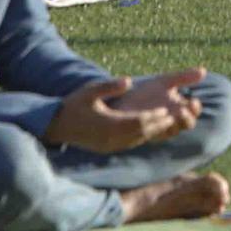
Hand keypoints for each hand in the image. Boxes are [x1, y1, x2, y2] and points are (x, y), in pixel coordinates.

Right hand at [45, 77, 173, 153]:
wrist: (56, 126)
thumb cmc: (74, 105)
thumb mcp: (90, 91)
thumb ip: (110, 86)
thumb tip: (128, 81)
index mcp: (109, 125)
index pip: (138, 122)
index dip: (154, 117)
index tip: (167, 110)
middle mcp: (112, 138)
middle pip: (141, 133)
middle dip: (158, 125)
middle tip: (174, 117)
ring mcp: (109, 146)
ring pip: (136, 140)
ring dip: (151, 132)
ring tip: (165, 123)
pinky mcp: (107, 148)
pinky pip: (129, 144)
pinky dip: (141, 137)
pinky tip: (148, 130)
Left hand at [111, 68, 205, 143]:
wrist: (121, 101)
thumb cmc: (145, 93)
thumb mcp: (164, 82)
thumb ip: (183, 77)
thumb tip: (204, 71)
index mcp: (178, 108)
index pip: (193, 111)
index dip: (196, 109)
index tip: (194, 101)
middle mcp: (172, 120)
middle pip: (187, 124)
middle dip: (187, 118)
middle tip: (183, 110)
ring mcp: (160, 127)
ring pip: (173, 131)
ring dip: (174, 124)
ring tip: (173, 115)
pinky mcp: (146, 132)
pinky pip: (155, 134)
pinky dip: (158, 128)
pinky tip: (156, 120)